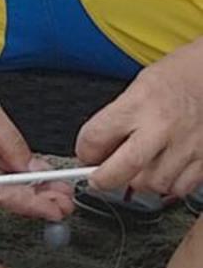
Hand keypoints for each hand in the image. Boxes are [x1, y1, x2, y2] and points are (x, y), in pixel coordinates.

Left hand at [76, 40, 202, 199]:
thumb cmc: (173, 79)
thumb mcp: (136, 88)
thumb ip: (115, 120)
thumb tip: (96, 151)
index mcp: (138, 103)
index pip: (95, 137)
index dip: (83, 151)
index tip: (85, 156)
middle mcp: (160, 126)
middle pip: (123, 169)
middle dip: (104, 179)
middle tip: (99, 179)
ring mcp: (185, 145)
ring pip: (152, 184)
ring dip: (140, 181)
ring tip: (139, 168)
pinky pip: (179, 188)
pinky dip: (168, 185)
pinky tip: (164, 170)